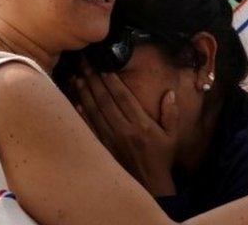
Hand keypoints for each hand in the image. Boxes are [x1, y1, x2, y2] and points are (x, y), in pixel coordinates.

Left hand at [70, 72, 178, 195]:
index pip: (124, 97)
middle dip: (94, 79)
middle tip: (84, 62)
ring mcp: (111, 140)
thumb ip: (171, 113)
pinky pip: (89, 127)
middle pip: (105, 100)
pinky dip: (81, 114)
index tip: (104, 66)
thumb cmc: (161, 158)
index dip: (113, 81)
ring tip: (77, 76)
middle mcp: (124, 130)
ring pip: (94, 111)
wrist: (150, 184)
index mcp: (142, 125)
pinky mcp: (102, 148)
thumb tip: (169, 93)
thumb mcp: (172, 136)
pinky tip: (75, 101)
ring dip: (84, 92)